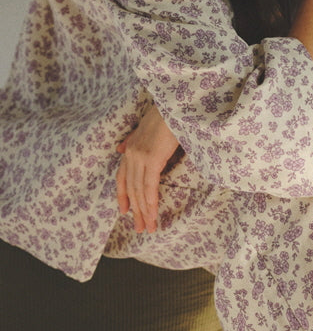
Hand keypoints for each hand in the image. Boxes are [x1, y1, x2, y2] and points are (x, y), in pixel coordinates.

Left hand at [116, 104, 179, 232]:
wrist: (175, 102)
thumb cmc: (167, 113)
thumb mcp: (147, 127)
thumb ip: (133, 139)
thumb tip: (120, 148)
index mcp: (130, 147)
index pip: (121, 177)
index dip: (122, 196)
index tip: (125, 212)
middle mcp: (131, 153)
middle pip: (130, 188)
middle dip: (136, 211)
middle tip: (140, 228)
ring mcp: (140, 156)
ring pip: (139, 190)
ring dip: (144, 211)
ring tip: (148, 227)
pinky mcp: (152, 158)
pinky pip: (150, 186)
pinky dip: (151, 202)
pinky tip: (153, 214)